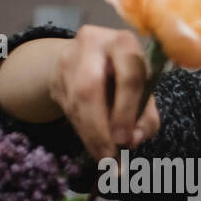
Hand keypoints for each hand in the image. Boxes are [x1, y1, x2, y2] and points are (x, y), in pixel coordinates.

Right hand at [48, 25, 161, 161]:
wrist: (88, 54)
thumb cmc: (124, 73)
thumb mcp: (144, 87)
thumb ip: (145, 116)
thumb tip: (132, 140)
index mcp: (123, 43)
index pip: (127, 77)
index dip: (126, 112)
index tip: (125, 141)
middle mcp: (92, 45)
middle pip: (89, 89)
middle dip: (98, 129)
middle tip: (108, 157)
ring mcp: (68, 59)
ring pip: (76, 104)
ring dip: (90, 136)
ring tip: (104, 158)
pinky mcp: (54, 77)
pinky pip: (67, 110)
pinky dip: (82, 132)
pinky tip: (93, 146)